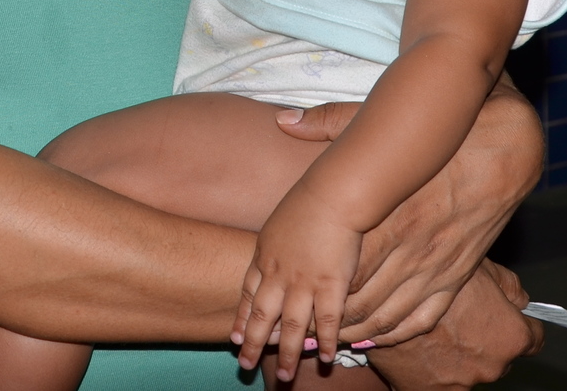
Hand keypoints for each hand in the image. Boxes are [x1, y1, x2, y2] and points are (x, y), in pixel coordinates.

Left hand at [235, 194, 361, 380]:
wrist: (331, 194)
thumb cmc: (310, 200)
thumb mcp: (280, 220)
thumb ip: (277, 240)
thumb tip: (277, 247)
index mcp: (265, 256)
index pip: (248, 294)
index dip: (242, 318)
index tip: (236, 338)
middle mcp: (279, 274)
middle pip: (262, 316)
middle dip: (253, 344)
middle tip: (245, 365)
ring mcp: (304, 282)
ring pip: (292, 327)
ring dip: (288, 354)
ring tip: (286, 376)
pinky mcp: (331, 285)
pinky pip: (326, 322)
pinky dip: (327, 342)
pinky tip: (327, 359)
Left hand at [275, 83, 538, 344]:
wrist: (507, 147)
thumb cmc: (444, 132)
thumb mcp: (384, 122)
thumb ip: (331, 124)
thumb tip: (284, 120)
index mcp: (389, 215)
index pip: (341, 269)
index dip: (312, 291)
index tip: (290, 297)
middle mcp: (413, 249)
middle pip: (360, 301)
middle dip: (327, 321)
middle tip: (301, 330)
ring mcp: (439, 266)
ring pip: (389, 316)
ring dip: (357, 332)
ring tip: (329, 340)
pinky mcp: (459, 273)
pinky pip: (425, 316)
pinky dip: (396, 332)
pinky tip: (375, 337)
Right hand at [364, 262, 541, 390]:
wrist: (379, 293)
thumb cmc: (432, 275)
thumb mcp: (479, 265)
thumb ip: (509, 287)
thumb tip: (520, 300)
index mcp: (510, 336)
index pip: (534, 339)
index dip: (520, 323)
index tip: (508, 317)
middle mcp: (490, 367)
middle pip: (499, 356)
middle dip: (486, 339)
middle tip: (461, 316)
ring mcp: (459, 384)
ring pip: (468, 370)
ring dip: (458, 354)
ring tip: (436, 330)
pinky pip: (439, 383)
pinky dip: (433, 368)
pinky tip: (420, 348)